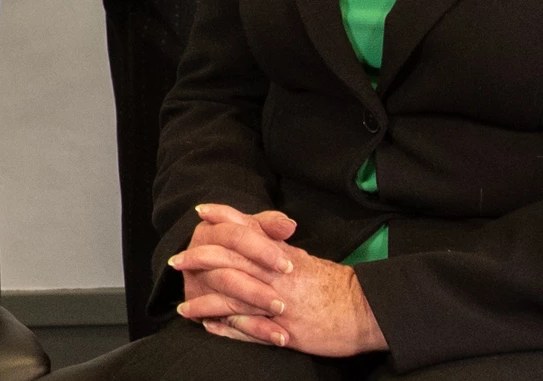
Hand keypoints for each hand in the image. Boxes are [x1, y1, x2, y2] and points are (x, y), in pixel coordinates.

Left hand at [171, 203, 384, 356]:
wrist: (365, 310)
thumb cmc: (335, 285)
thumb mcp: (304, 257)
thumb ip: (278, 244)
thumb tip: (257, 230)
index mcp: (282, 254)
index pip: (247, 229)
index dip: (222, 217)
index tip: (200, 212)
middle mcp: (276, 274)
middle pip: (231, 260)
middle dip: (200, 259)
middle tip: (177, 262)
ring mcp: (279, 303)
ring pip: (233, 298)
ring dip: (205, 302)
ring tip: (184, 308)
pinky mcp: (284, 331)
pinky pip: (249, 329)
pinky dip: (227, 328)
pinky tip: (210, 326)